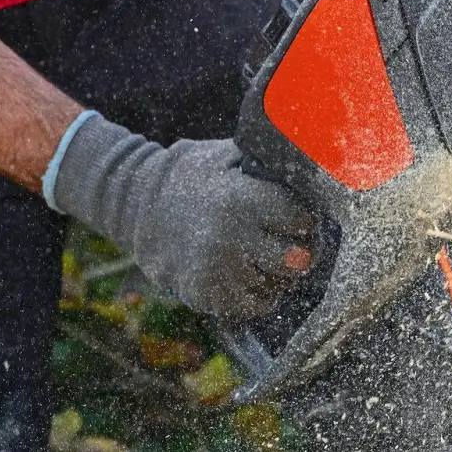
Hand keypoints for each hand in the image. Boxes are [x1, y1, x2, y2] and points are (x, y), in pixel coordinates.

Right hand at [49, 115, 314, 318]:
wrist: (135, 206)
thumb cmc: (192, 175)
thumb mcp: (226, 154)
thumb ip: (267, 156)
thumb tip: (316, 146)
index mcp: (241, 198)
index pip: (302, 218)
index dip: (303, 217)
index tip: (296, 216)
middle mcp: (230, 237)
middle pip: (298, 259)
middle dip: (300, 250)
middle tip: (289, 241)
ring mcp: (216, 270)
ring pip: (278, 285)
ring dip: (277, 273)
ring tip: (260, 253)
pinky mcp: (204, 294)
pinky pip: (255, 305)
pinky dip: (258, 293)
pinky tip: (245, 272)